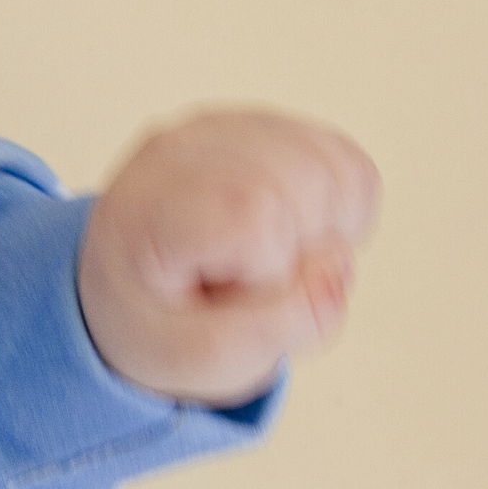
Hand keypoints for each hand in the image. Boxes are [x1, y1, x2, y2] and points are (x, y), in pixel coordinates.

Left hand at [78, 109, 379, 405]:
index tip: (229, 296)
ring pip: (336, 174)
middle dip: (304, 259)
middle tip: (247, 287)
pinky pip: (350, 169)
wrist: (137, 288)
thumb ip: (263, 333)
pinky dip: (343, 219)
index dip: (272, 271)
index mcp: (146, 204)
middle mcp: (184, 149)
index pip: (254, 213)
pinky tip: (294, 239)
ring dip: (327, 240)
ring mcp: (231, 129)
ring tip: (265, 265)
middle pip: (303, 187)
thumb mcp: (194, 359)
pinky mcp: (273, 130)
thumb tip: (333, 284)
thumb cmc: (158, 321)